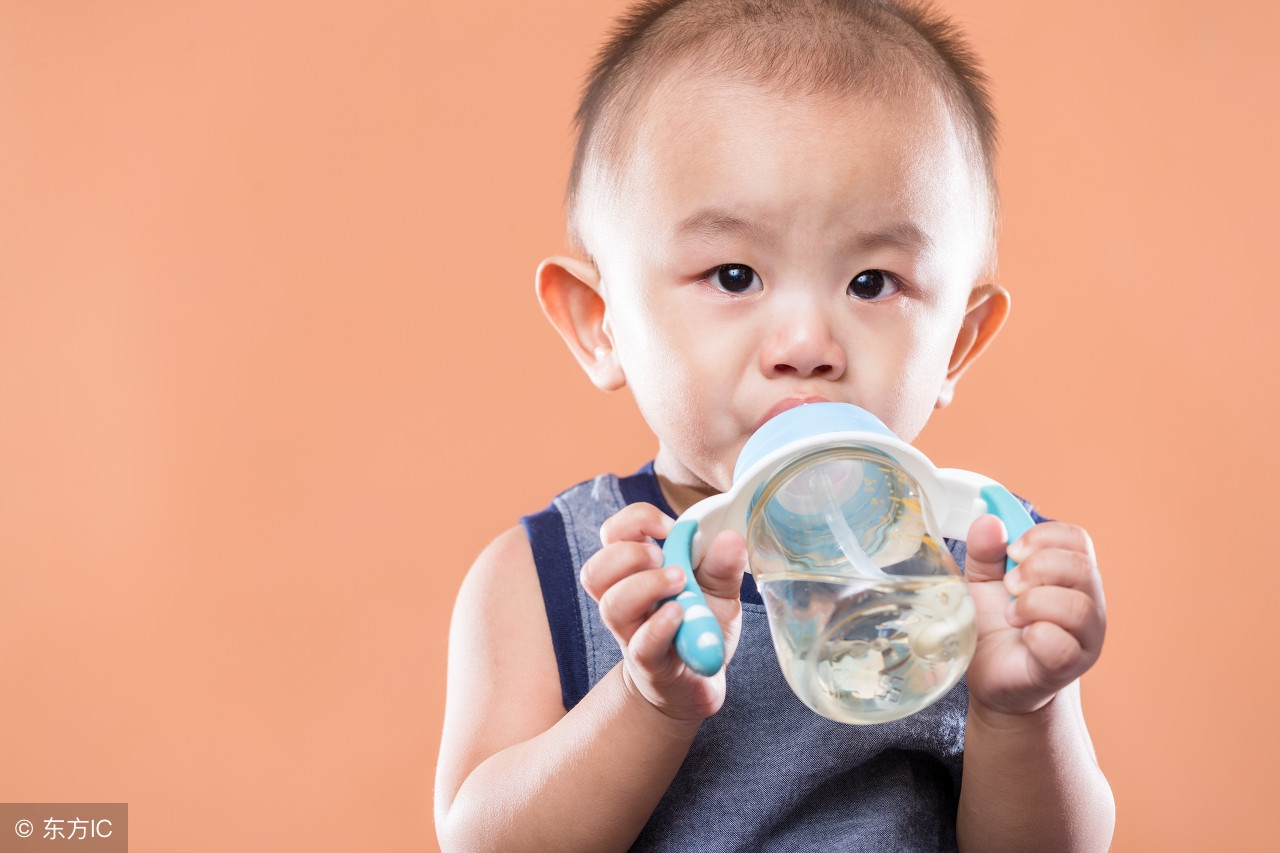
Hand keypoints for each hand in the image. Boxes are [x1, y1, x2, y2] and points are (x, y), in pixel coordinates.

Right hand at [579, 502, 746, 722]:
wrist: (693, 682)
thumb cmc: (696, 627)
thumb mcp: (718, 589)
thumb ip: (723, 565)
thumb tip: (730, 538)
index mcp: (636, 571)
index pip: (612, 534)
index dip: (634, 521)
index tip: (668, 527)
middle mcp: (624, 600)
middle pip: (596, 570)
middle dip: (630, 554)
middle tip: (664, 559)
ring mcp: (633, 633)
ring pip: (612, 605)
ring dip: (645, 586)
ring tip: (678, 582)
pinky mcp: (650, 663)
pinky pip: (642, 643)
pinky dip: (660, 625)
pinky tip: (680, 614)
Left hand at [962, 516, 1105, 719]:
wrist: (991, 675)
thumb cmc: (992, 623)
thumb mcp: (980, 579)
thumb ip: (984, 550)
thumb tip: (989, 521)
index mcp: (1067, 572)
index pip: (1076, 538)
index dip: (1042, 537)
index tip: (1012, 550)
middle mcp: (1086, 600)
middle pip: (1081, 567)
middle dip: (1036, 569)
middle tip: (1009, 586)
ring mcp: (1085, 635)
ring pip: (1078, 607)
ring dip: (1034, 604)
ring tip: (1012, 615)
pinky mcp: (1072, 665)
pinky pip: (1065, 646)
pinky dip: (1038, 636)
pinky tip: (1024, 638)